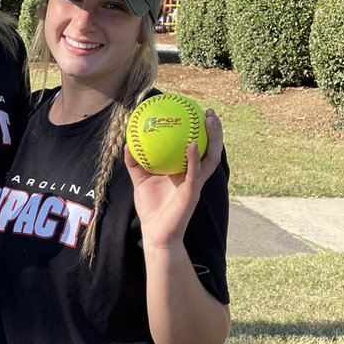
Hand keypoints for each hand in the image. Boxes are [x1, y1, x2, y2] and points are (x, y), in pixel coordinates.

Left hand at [124, 107, 222, 248]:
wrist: (155, 232)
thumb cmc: (151, 206)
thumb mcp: (140, 180)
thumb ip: (134, 162)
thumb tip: (127, 142)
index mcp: (185, 170)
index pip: (198, 147)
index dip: (201, 131)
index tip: (198, 111)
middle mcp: (195, 175)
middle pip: (211, 149)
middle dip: (215, 131)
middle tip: (211, 112)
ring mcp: (196, 183)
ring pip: (211, 159)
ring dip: (213, 140)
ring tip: (209, 122)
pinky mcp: (192, 193)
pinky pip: (195, 174)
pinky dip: (194, 159)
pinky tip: (191, 145)